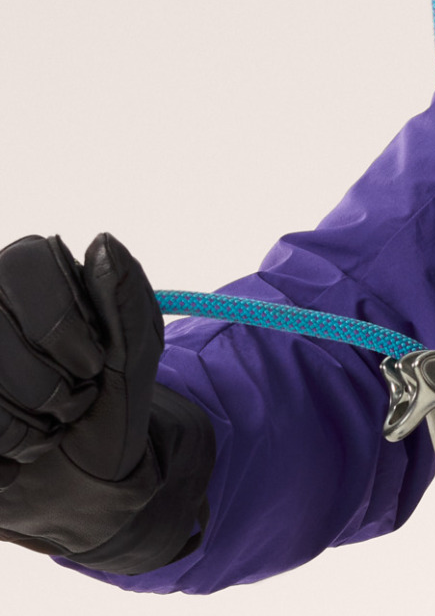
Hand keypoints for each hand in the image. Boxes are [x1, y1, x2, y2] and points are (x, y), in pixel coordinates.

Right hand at [0, 234, 211, 572]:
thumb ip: (125, 300)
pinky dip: (2, 457)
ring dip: (25, 428)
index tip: (91, 365)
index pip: (25, 266)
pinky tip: (14, 462)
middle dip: (48, 386)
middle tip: (70, 405)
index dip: (61, 325)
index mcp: (29, 272)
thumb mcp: (132, 356)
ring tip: (45, 431)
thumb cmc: (108, 403)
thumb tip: (104, 241)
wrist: (81, 482)